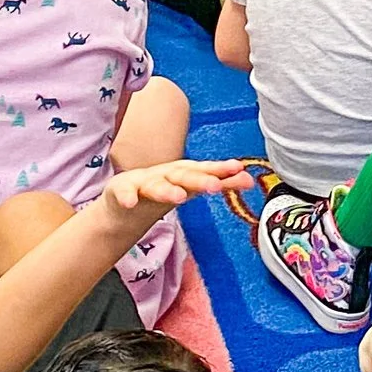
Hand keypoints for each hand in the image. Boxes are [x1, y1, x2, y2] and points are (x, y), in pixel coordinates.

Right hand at [103, 156, 254, 223]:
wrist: (126, 201)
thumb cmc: (163, 190)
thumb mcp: (191, 187)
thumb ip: (220, 183)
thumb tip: (249, 179)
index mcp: (182, 173)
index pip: (203, 170)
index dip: (220, 169)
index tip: (238, 168)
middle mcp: (164, 175)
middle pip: (182, 175)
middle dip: (199, 179)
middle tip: (215, 185)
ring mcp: (142, 183)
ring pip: (155, 185)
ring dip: (166, 190)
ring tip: (178, 197)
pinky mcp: (121, 192)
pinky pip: (124, 194)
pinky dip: (127, 197)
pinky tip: (131, 202)